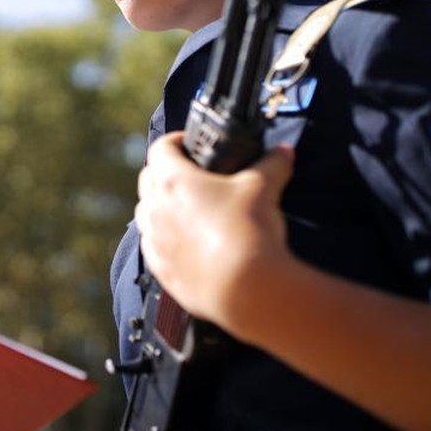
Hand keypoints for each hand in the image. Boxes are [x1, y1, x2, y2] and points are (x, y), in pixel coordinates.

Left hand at [134, 131, 295, 338]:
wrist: (244, 288)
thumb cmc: (247, 231)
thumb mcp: (265, 188)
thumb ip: (273, 163)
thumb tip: (285, 151)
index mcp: (172, 180)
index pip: (161, 148)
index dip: (176, 141)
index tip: (191, 144)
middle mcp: (155, 209)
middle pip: (148, 180)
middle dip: (165, 172)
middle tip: (190, 174)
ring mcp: (154, 241)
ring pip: (145, 214)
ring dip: (160, 207)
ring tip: (187, 209)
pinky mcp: (161, 270)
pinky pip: (153, 247)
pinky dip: (164, 239)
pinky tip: (186, 243)